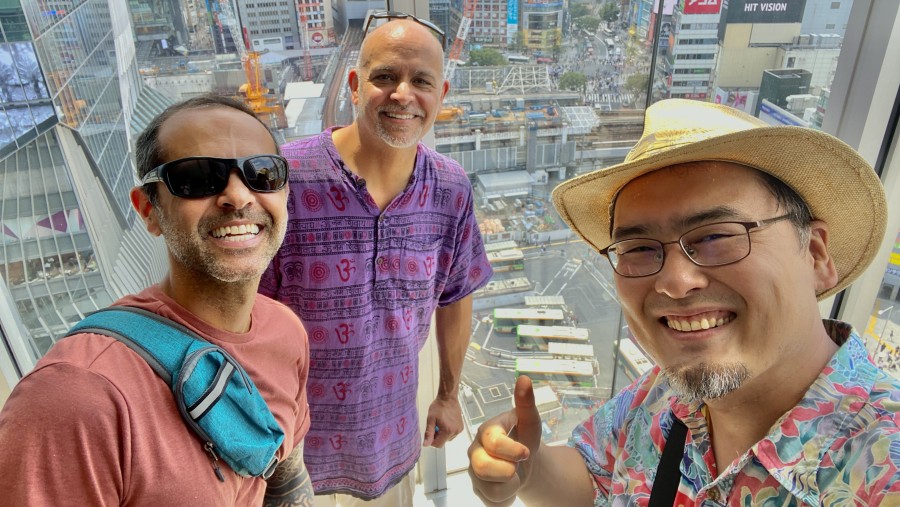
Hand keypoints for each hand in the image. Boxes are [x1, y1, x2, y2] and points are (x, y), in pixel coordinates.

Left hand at [423, 394, 462, 447]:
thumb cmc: (438, 407)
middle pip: (443, 441)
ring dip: (443, 434)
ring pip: (448, 438)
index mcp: (447, 431)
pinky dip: (448, 431)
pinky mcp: (461, 427)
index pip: (438, 445)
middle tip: (436, 425)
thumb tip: (426, 445)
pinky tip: (446, 422)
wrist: (448, 398)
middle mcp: (455, 432)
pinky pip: (452, 434)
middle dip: (438, 436)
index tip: (431, 432)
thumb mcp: (430, 419)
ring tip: (441, 422)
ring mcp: (459, 430)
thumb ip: (428, 433)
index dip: (432, 441)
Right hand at [468, 376, 542, 505]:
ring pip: (487, 487)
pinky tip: (509, 486)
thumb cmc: (526, 438)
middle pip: (482, 466)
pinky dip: (507, 497)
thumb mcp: (531, 421)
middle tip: (518, 465)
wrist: (527, 463)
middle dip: (507, 469)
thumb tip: (524, 378)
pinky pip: (490, 500)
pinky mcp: (478, 489)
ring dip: (510, 484)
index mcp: (486, 431)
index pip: (492, 440)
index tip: (527, 452)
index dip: (511, 449)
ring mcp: (474, 470)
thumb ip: (526, 402)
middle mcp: (475, 450)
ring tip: (514, 474)